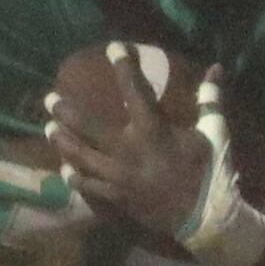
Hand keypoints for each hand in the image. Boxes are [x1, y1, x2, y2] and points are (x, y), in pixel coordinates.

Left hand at [45, 43, 225, 245]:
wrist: (206, 217)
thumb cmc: (210, 171)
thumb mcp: (214, 132)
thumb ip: (210, 99)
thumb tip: (217, 67)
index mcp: (153, 130)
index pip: (134, 90)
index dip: (123, 66)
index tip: (113, 48)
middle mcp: (128, 150)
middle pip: (88, 127)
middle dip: (66, 111)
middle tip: (50, 99)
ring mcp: (118, 176)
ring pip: (81, 156)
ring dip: (62, 142)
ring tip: (48, 129)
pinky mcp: (116, 197)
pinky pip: (88, 185)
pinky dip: (75, 177)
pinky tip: (64, 169)